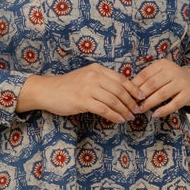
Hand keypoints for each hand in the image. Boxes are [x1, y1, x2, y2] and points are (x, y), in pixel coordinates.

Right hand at [17, 64, 140, 122]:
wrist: (47, 90)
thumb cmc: (67, 86)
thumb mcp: (86, 77)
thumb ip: (101, 81)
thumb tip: (121, 92)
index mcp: (97, 69)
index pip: (121, 79)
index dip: (134, 89)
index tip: (141, 97)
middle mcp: (94, 76)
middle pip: (120, 90)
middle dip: (131, 102)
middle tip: (137, 111)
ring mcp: (88, 88)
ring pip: (113, 101)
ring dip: (124, 111)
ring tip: (129, 117)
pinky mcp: (83, 100)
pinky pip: (104, 109)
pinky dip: (114, 116)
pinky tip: (118, 120)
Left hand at [130, 60, 189, 116]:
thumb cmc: (171, 79)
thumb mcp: (159, 74)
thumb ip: (146, 79)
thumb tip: (127, 90)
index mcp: (162, 64)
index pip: (145, 75)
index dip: (134, 86)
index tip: (127, 96)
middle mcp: (172, 70)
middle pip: (152, 84)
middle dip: (140, 96)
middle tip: (131, 105)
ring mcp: (181, 82)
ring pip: (162, 94)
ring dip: (149, 103)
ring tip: (140, 110)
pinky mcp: (188, 93)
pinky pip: (174, 104)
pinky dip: (164, 110)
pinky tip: (155, 114)